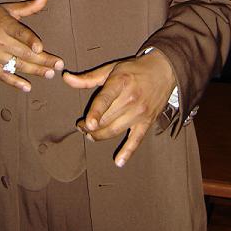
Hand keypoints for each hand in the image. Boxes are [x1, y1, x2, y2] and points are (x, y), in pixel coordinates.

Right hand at [0, 0, 63, 91]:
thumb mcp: (7, 8)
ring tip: (50, 74)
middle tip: (58, 65)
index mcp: (3, 23)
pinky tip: (27, 87)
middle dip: (42, 60)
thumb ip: (28, 6)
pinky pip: (3, 75)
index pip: (19, 33)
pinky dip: (15, 82)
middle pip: (22, 52)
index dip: (29, 40)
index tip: (40, 47)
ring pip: (16, 64)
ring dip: (34, 71)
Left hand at [63, 49, 175, 166]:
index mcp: (120, 82)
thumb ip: (87, 78)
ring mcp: (140, 112)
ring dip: (99, 136)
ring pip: (115, 130)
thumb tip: (66, 78)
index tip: (88, 123)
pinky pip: (137, 139)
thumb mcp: (111, 69)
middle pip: (106, 119)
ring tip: (90, 135)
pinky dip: (128, 152)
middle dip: (90, 126)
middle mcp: (131, 98)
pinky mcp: (147, 122)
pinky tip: (119, 161)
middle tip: (81, 126)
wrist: (164, 70)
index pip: (106, 99)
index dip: (96, 112)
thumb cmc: (134, 69)